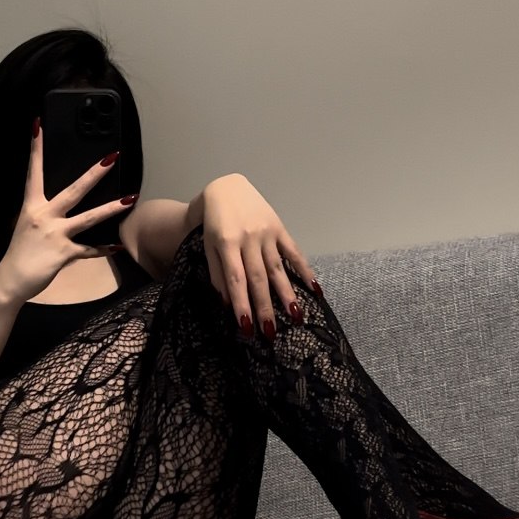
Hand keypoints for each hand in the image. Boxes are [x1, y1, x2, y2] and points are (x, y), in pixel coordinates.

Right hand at [0, 117, 137, 304]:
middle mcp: (44, 216)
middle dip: (94, 174)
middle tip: (111, 158)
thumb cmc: (20, 254)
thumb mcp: (28, 227)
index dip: (36, 149)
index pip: (34, 173)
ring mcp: (55, 234)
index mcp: (32, 207)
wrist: (11, 281)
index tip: (38, 126)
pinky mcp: (63, 253)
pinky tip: (116, 246)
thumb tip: (62, 209)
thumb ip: (46, 216)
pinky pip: (88, 250)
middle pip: (73, 191)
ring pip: (88, 218)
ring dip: (110, 208)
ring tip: (130, 199)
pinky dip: (102, 249)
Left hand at [201, 175, 321, 339]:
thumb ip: (216, 271)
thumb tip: (227, 302)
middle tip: (270, 332)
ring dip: (286, 293)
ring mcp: (266, 233)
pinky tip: (314, 287)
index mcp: (225, 242)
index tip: (245, 327)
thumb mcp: (205, 243)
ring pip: (277, 268)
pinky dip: (304, 269)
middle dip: (264, 306)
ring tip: (295, 315)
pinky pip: (293, 251)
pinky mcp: (279, 227)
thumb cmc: (211, 219)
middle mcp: (248, 238)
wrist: (226, 186)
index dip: (240, 304)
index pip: (235, 279)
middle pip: (258, 278)